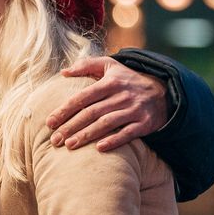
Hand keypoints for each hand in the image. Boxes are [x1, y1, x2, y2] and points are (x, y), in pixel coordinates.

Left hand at [47, 56, 167, 151]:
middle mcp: (122, 95)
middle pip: (92, 112)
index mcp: (111, 82)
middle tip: (55, 140)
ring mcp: (134, 109)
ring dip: (87, 135)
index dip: (65, 110)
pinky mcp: (145, 123)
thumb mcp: (111, 66)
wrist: (164, 92)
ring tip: (69, 145)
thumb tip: (63, 72)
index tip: (50, 122)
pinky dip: (114, 141)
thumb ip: (87, 65)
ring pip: (107, 123)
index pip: (83, 97)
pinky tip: (99, 149)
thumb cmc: (128, 80)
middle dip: (71, 126)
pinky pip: (128, 134)